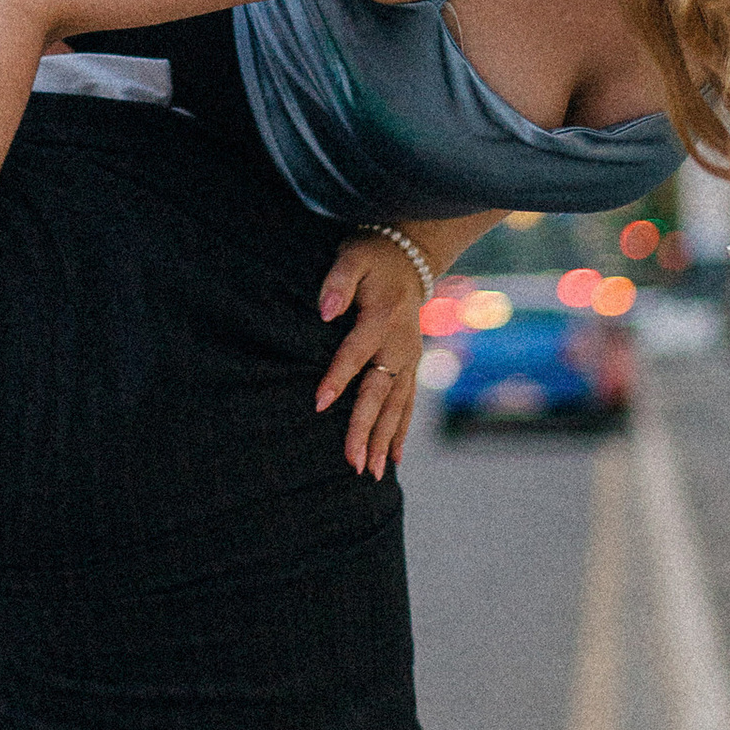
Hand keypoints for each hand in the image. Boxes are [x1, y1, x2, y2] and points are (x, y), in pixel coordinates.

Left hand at [315, 234, 425, 476]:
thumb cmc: (372, 256)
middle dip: (365, 429)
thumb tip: (325, 310)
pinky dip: (400, 432)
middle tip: (351, 463)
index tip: (318, 404)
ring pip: (396, 406)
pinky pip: (407, 404)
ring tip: (370, 473)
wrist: (410, 255)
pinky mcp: (411, 365)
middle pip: (380, 392)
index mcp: (382, 318)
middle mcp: (400, 344)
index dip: (338, 378)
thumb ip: (338, 281)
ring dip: (383, 440)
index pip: (356, 353)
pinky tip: (392, 460)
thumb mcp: (352, 257)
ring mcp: (409, 358)